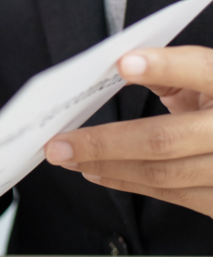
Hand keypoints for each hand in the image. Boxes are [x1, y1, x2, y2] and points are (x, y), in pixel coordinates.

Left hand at [44, 46, 212, 216]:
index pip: (203, 70)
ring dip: (105, 166)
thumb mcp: (209, 82)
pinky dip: (126, 181)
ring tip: (68, 157)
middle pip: (164, 139)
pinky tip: (96, 172)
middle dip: (102, 143)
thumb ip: (172, 73)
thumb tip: (114, 68)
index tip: (123, 63)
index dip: (165, 67)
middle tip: (59, 142)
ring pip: (160, 173)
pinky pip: (169, 194)